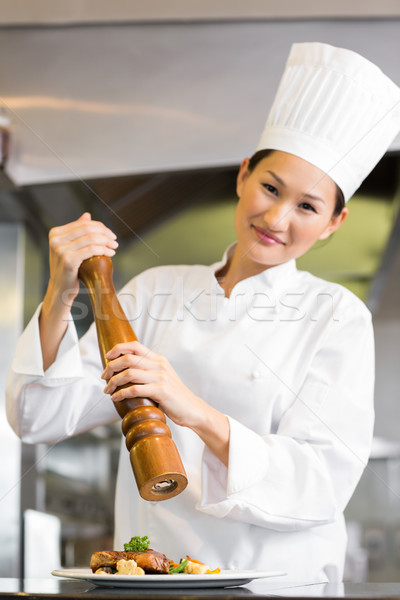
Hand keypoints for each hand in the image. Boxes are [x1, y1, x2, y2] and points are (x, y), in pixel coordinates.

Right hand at [48, 212, 117, 303]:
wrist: (60, 289)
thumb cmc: (68, 269)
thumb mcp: (70, 248)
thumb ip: (77, 231)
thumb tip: (87, 215)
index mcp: (55, 233)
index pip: (83, 224)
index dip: (100, 227)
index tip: (110, 234)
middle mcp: (55, 240)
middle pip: (87, 229)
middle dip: (105, 233)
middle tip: (114, 240)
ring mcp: (60, 250)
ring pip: (91, 238)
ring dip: (106, 241)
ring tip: (114, 247)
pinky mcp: (68, 260)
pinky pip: (91, 250)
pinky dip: (103, 250)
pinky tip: (110, 253)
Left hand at [102, 341, 230, 464]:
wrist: (192, 409)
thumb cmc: (174, 396)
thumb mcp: (162, 377)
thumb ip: (148, 370)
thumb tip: (124, 370)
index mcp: (159, 359)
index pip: (135, 346)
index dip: (119, 349)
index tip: (107, 357)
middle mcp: (160, 365)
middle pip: (128, 358)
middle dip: (111, 367)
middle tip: (104, 377)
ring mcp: (161, 377)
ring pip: (129, 373)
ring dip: (113, 381)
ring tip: (107, 389)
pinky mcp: (161, 391)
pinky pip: (135, 389)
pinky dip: (121, 393)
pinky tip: (116, 398)